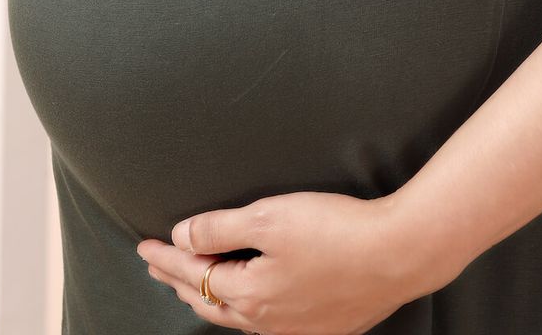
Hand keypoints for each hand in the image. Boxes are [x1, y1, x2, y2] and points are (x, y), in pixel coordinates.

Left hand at [136, 189, 463, 334]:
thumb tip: (182, 236)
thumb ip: (219, 229)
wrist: (398, 254)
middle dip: (179, 280)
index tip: (144, 245)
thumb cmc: (335, 231)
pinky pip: (265, 322)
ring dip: (209, 296)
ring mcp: (295, 330)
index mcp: (250, 295)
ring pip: (236, 316)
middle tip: (157, 265)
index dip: (166, 257)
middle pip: (209, 302)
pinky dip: (242, 307)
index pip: (193, 273)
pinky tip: (248, 299)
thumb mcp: (269, 218)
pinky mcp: (320, 327)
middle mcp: (267, 323)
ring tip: (192, 282)